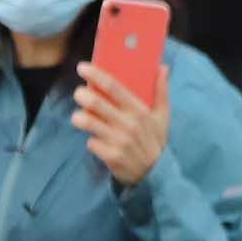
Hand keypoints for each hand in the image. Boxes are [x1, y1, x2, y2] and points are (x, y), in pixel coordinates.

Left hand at [74, 65, 169, 184]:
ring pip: (88, 123)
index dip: (96, 75)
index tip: (82, 67)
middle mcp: (128, 124)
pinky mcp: (110, 156)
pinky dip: (90, 140)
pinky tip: (95, 140)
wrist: (155, 172)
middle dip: (82, 95)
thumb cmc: (155, 139)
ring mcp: (118, 140)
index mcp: (140, 110)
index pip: (114, 87)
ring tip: (79, 117)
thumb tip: (162, 67)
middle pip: (96, 103)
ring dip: (79, 118)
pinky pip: (91, 142)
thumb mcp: (163, 116)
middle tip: (78, 93)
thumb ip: (161, 91)